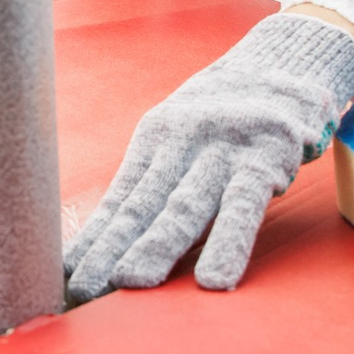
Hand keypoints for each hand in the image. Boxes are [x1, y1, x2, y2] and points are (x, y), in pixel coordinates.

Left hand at [62, 12, 353, 299]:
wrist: (288, 62)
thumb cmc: (228, 116)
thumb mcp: (184, 137)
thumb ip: (157, 183)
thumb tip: (113, 243)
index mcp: (156, 137)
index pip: (120, 200)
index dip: (93, 241)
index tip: (65, 278)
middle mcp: (183, 141)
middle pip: (142, 206)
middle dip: (110, 250)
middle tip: (81, 290)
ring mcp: (223, 150)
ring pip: (186, 207)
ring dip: (157, 247)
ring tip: (130, 283)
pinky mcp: (265, 159)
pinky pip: (244, 207)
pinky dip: (227, 244)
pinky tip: (214, 280)